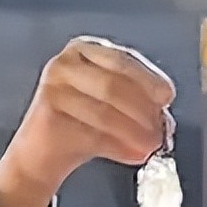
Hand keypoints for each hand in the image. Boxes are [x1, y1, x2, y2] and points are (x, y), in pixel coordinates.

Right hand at [0, 37, 174, 206]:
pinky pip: (92, 133)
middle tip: (160, 131)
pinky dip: (117, 147)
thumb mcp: (108, 104)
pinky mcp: (48, 116)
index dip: (148, 80)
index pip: (122, 61)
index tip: (167, 97)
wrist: (39, 154)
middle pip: (114, 85)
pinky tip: (133, 155)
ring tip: (150, 147)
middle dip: (142, 110)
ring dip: (133, 132)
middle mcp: (66, 63)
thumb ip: (133, 100)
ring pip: (104, 111)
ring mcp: (54, 87)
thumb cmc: (79, 126)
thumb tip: (163, 113)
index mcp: (85, 50)